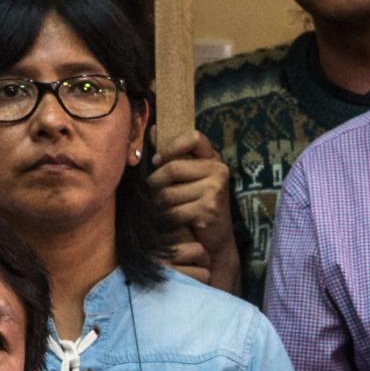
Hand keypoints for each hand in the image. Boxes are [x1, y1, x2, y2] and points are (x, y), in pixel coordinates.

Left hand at [147, 131, 237, 291]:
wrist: (216, 241)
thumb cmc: (196, 206)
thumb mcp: (189, 178)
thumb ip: (173, 156)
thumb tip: (152, 129)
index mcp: (213, 159)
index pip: (194, 137)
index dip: (172, 146)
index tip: (157, 160)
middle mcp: (218, 170)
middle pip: (172, 168)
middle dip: (154, 183)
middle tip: (150, 195)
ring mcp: (216, 190)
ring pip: (169, 192)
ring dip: (158, 205)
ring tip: (159, 211)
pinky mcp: (210, 209)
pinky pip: (174, 210)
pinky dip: (166, 219)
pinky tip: (168, 223)